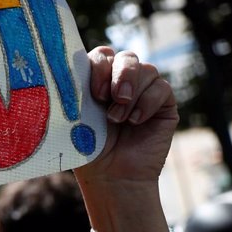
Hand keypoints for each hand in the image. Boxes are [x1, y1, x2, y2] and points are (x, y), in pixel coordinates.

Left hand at [75, 47, 177, 187]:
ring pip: (146, 69)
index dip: (99, 66)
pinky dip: (147, 102)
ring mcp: (145, 91)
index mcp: (98, 80)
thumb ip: (77, 91)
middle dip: (119, 74)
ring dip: (131, 93)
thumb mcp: (77, 117)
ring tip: (118, 119)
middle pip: (126, 56)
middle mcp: (122, 82)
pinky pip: (162, 88)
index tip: (93, 93)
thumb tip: (68, 68)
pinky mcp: (164, 104)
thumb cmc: (89, 148)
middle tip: (110, 98)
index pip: (102, 55)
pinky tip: (135, 121)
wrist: (112, 176)